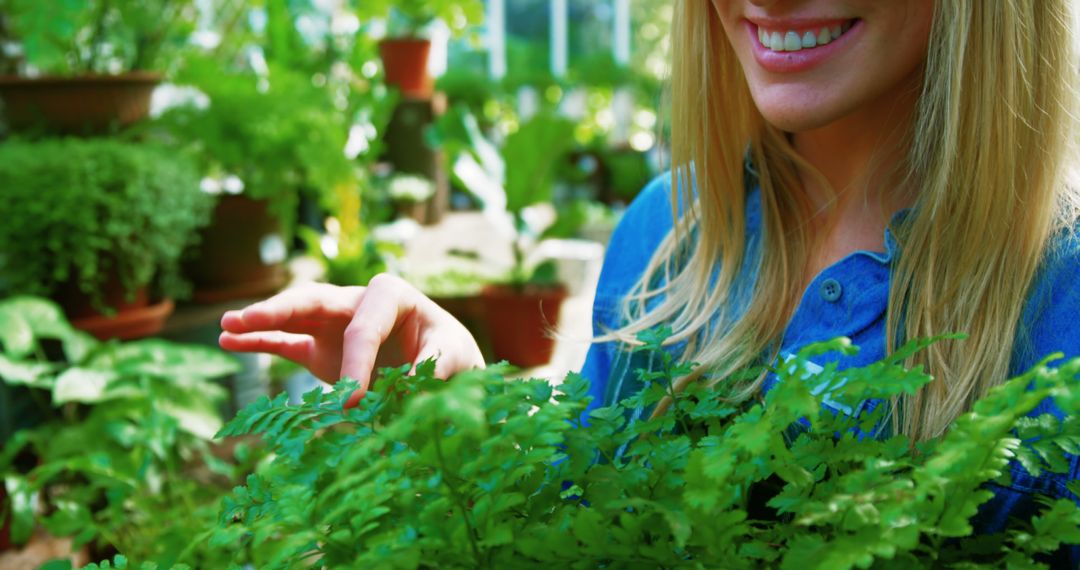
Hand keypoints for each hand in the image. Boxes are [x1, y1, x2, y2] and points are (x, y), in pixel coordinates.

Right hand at [218, 274, 484, 405]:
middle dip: (280, 309)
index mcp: (392, 296)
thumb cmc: (454, 355)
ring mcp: (334, 322)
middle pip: (314, 300)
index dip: (356, 363)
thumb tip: (415, 384)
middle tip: (245, 319)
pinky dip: (259, 341)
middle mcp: (357, 301)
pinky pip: (285, 341)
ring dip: (260, 320)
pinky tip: (227, 341)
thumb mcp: (456, 357)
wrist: (449, 367)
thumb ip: (435, 367)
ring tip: (225, 325)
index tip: (355, 404)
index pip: (363, 327)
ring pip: (293, 315)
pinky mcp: (321, 346)